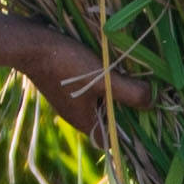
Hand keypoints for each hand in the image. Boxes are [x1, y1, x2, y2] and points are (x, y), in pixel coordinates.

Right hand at [0, 12, 156, 137]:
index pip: (113, 139)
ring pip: (101, 103)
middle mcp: (77, 116)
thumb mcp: (104, 79)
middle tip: (148, 94)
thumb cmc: (67, 64)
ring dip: (116, 93)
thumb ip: (130, 93)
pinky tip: (113, 68)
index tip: (148, 118)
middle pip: (109, 119)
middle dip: (127, 109)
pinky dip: (103, 84)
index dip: (130, 133)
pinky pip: (91, 91)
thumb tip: (153, 103)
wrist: (31, 44)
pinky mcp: (66, 86)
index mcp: (85, 122)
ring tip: (136, 79)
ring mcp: (70, 101)